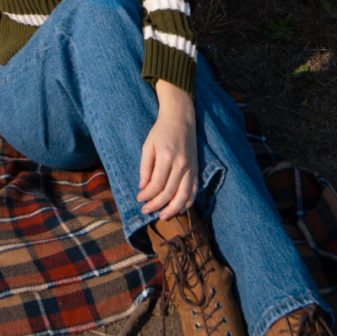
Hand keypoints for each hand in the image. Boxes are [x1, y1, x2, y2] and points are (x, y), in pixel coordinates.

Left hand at [137, 82, 197, 219]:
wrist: (181, 119)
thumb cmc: (161, 131)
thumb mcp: (148, 145)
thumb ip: (145, 167)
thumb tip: (143, 187)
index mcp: (166, 156)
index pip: (157, 184)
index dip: (147, 195)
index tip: (139, 199)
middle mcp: (181, 164)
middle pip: (169, 193)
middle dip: (156, 205)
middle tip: (146, 211)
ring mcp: (191, 168)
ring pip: (184, 196)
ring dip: (173, 209)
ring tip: (162, 216)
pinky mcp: (196, 170)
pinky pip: (194, 191)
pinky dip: (188, 203)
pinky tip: (179, 209)